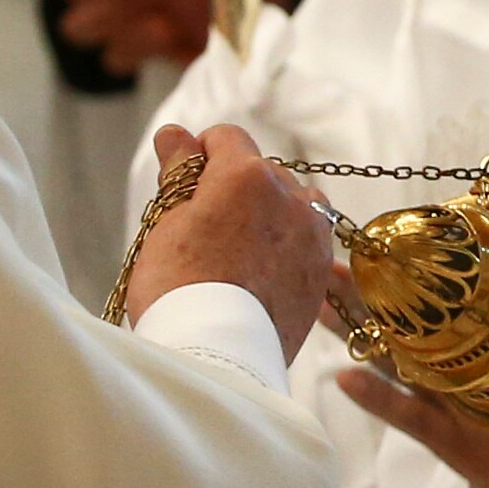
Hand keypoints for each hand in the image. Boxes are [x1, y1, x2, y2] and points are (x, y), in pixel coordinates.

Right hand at [123, 123, 333, 355]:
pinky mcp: (322, 271)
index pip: (226, 138)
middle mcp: (290, 195)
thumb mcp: (167, 221)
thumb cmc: (178, 286)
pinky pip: (308, 239)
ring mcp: (312, 234)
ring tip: (239, 250)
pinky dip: (289, 244)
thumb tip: (175, 133)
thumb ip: (178, 171)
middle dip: (235, 188)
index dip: (202, 157)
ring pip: (294, 202)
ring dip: (271, 213)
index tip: (188, 186)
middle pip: (261, 171)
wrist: (215, 355)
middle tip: (205, 230)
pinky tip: (262, 271)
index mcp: (246, 174)